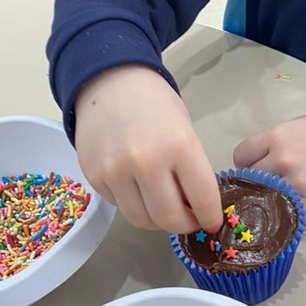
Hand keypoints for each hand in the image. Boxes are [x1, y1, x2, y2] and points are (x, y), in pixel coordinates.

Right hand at [74, 64, 221, 233]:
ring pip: (141, 220)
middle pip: (169, 219)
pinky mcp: (94, 177)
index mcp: (179, 146)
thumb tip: (197, 209)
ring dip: (158, 221)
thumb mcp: (185, 131)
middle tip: (190, 220)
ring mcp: (116, 172)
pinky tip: (139, 188)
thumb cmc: (155, 104)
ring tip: (165, 207)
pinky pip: (120, 206)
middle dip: (185, 225)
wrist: (109, 81)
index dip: (210, 218)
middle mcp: (146, 162)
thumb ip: (192, 170)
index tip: (212, 222)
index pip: (202, 199)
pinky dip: (134, 205)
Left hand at [233, 114, 305, 222]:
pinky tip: (296, 208)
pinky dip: (288, 216)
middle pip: (251, 180)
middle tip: (273, 184)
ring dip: (272, 201)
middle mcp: (283, 160)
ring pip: (266, 200)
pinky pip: (287, 216)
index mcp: (277, 136)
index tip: (258, 168)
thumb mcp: (296, 127)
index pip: (241, 156)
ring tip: (285, 197)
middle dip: (259, 183)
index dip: (248, 164)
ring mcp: (298, 184)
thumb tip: (252, 164)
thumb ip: (272, 144)